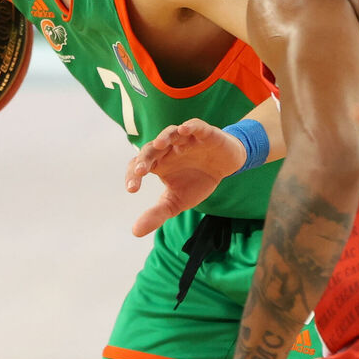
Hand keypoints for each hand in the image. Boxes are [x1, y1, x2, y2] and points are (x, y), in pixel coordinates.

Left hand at [126, 119, 245, 236]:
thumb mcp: (176, 201)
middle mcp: (168, 149)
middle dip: (145, 159)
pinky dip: (190, 127)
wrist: (226, 165)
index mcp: (158, 163)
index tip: (132, 189)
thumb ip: (157, 214)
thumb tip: (135, 231)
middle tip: (140, 171)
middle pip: (151, 149)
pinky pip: (195, 126)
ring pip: (170, 133)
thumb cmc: (198, 180)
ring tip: (160, 145)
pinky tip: (185, 130)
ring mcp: (185, 139)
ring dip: (164, 137)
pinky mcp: (204, 133)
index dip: (133, 175)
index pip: (139, 166)